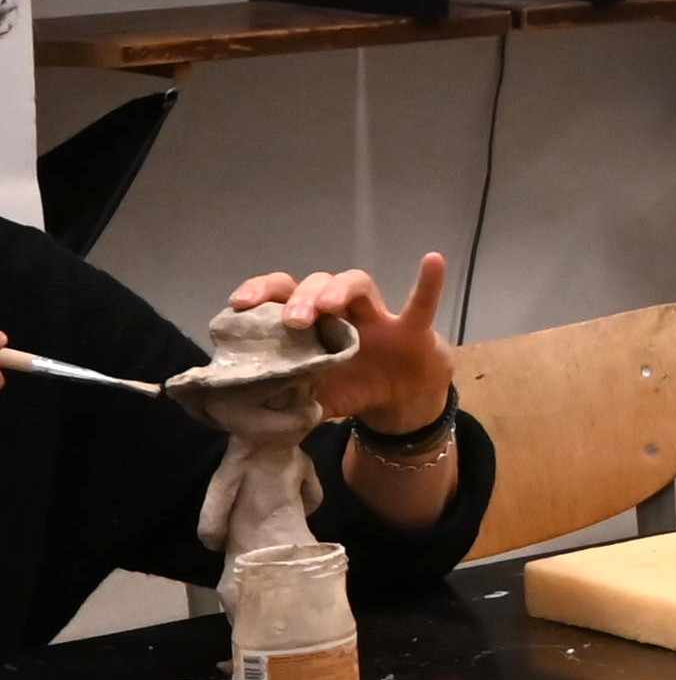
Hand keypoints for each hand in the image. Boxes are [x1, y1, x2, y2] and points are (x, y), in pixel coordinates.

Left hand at [231, 258, 455, 433]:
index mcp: (311, 324)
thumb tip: (244, 420)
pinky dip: (429, 284)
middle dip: (300, 297)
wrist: (400, 400)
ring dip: (340, 289)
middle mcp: (340, 310)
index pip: (280, 294)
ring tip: (328, 306)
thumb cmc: (352, 388)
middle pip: (316, 283)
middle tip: (293, 322)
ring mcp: (376, 316)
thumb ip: (284, 402)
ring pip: (357, 283)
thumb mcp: (313, 398)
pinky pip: (421, 304)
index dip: (259, 292)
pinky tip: (432, 260)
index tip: (239, 305)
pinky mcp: (412, 329)